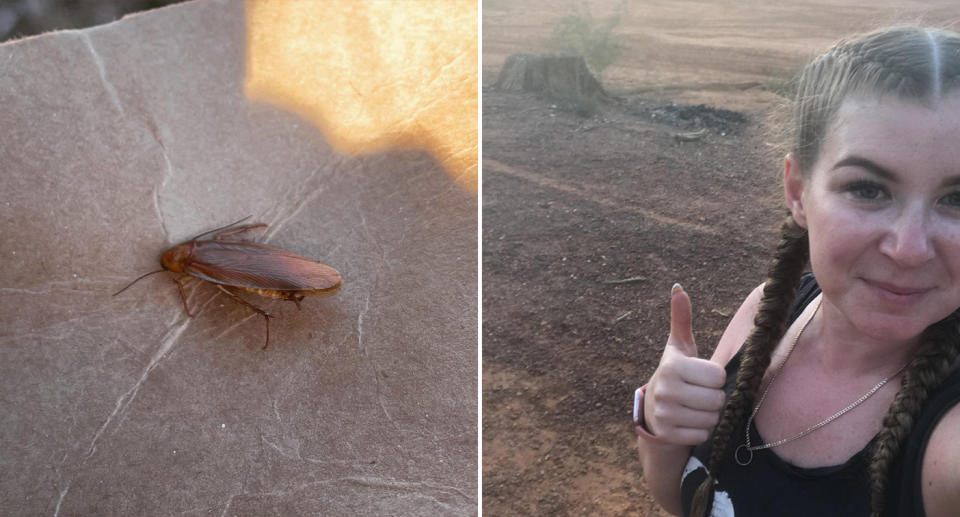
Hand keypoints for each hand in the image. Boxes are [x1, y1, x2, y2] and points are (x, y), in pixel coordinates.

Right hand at [643, 284, 727, 445]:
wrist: (652, 409)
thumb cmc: (676, 374)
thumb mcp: (678, 347)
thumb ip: (681, 320)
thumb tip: (678, 288)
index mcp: (672, 366)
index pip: (717, 375)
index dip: (715, 377)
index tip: (702, 377)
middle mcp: (666, 390)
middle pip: (717, 398)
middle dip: (714, 397)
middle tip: (700, 394)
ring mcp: (665, 414)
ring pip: (712, 418)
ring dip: (709, 415)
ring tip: (695, 407)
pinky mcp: (668, 434)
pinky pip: (703, 434)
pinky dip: (701, 430)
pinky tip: (689, 422)